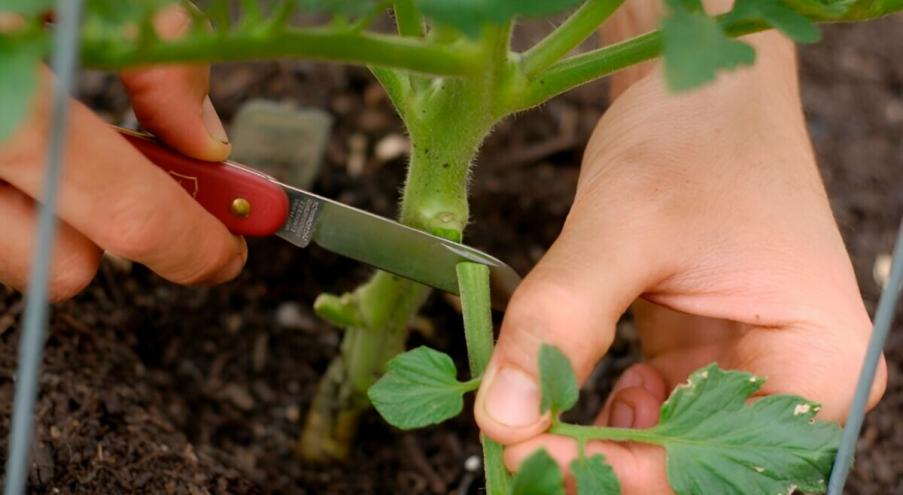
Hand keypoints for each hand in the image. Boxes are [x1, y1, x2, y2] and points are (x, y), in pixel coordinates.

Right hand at [0, 5, 245, 301]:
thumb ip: (158, 56)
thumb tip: (202, 140)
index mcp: (3, 87)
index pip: (125, 211)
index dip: (191, 242)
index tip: (226, 251)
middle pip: (61, 264)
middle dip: (129, 236)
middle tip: (164, 195)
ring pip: (10, 254)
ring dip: (54, 216)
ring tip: (59, 140)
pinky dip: (9, 193)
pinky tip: (17, 140)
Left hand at [474, 3, 885, 492]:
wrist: (701, 90)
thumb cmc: (694, 138)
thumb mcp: (622, 227)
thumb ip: (561, 323)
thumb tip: (502, 418)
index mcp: (820, 362)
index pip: (726, 469)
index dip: (627, 478)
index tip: (532, 453)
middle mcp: (793, 380)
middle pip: (695, 470)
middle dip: (606, 468)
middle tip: (519, 444)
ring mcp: (744, 370)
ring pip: (665, 449)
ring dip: (593, 445)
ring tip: (530, 421)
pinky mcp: (699, 355)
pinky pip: (649, 413)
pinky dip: (598, 414)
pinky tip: (567, 396)